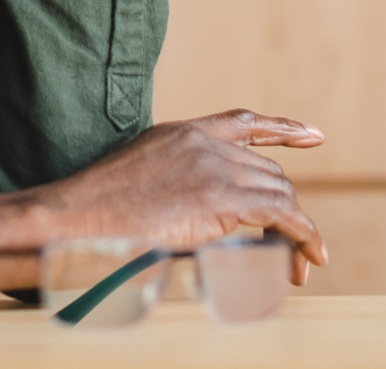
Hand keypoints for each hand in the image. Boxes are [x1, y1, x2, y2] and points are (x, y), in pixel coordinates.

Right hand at [0, 109, 327, 289]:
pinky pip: (281, 213)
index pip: (242, 121)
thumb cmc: (94, 216)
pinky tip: (311, 256)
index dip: (283, 128)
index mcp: (179, 133)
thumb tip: (201, 219)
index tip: (313, 135)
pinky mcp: (220, 197)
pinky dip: (304, 235)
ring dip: (295, 227)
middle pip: (268, 170)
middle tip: (295, 248)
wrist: (73, 219)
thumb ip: (177, 187)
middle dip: (286, 207)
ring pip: (279, 191)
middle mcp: (201, 142)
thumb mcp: (140, 183)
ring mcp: (212, 166)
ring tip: (298, 264)